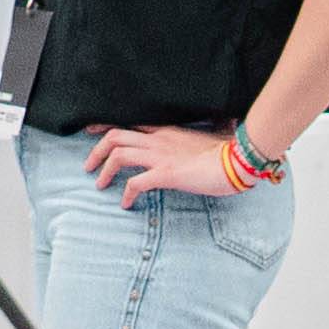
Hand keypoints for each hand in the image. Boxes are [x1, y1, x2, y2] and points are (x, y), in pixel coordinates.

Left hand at [88, 123, 253, 201]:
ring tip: (99, 184)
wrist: (239, 159)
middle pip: (115, 136)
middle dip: (96, 151)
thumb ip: (193, 141)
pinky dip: (126, 193)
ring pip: (119, 154)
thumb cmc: (227, 152)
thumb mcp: (205, 140)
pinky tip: (126, 204)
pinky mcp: (166, 174)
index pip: (130, 125)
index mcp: (167, 131)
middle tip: (88, 166)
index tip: (91, 132)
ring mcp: (161, 156)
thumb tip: (197, 143)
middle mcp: (159, 139)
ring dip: (104, 169)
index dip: (106, 128)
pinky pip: (136, 183)